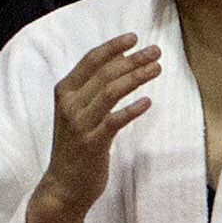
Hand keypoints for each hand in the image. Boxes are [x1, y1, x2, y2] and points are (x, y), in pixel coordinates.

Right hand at [32, 36, 159, 221]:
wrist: (64, 185)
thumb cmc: (76, 146)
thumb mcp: (77, 112)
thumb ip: (92, 89)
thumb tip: (120, 63)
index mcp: (64, 92)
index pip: (90, 61)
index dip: (112, 47)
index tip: (133, 37)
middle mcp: (69, 105)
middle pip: (104, 74)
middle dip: (132, 59)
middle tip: (155, 51)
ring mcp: (80, 124)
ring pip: (110, 93)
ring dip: (136, 77)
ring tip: (157, 69)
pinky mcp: (93, 143)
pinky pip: (115, 121)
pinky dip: (132, 110)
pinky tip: (148, 102)